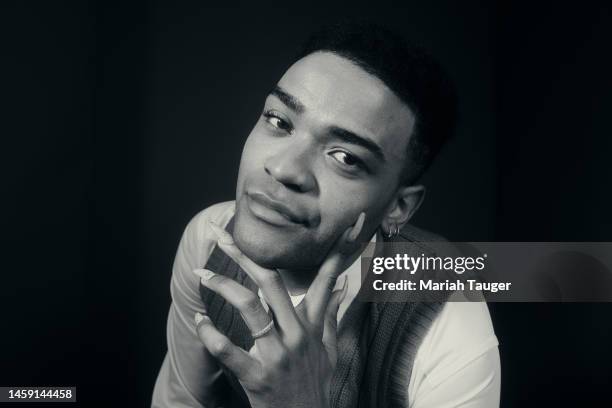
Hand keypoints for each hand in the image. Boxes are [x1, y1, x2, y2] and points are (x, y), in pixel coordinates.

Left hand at [193, 213, 365, 407]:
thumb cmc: (315, 385)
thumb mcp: (330, 350)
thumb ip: (333, 316)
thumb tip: (344, 287)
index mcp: (312, 325)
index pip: (325, 279)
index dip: (335, 250)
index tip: (341, 222)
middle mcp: (296, 334)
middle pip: (271, 282)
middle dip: (243, 254)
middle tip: (220, 234)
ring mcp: (277, 355)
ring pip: (250, 308)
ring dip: (222, 286)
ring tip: (201, 275)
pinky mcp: (257, 377)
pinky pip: (229, 351)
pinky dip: (210, 334)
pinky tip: (200, 321)